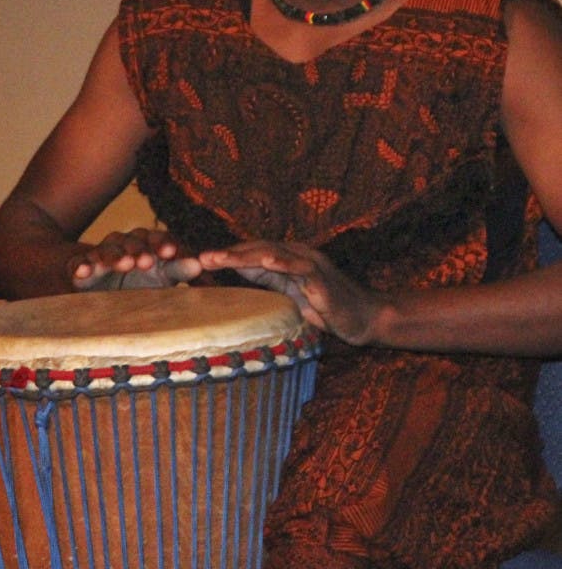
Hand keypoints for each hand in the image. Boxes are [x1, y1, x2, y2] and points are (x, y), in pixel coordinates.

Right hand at [69, 227, 202, 290]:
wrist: (99, 282)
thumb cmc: (141, 281)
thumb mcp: (164, 277)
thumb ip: (181, 270)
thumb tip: (205, 268)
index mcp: (150, 244)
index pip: (159, 240)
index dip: (164, 245)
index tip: (170, 253)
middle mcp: (126, 244)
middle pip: (133, 240)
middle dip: (140, 249)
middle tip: (146, 261)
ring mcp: (102, 254)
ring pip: (108, 248)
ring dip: (115, 255)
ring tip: (123, 264)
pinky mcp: (80, 267)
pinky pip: (79, 263)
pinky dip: (81, 265)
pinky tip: (84, 270)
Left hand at [199, 239, 382, 343]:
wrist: (366, 319)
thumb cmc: (328, 310)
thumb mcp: (292, 296)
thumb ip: (270, 283)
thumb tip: (240, 280)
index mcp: (288, 260)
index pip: (253, 254)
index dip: (228, 256)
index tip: (202, 261)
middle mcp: (298, 256)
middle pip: (258, 250)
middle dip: (229, 254)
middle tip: (202, 258)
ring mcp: (311, 265)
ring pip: (274, 254)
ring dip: (246, 255)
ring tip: (222, 258)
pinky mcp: (323, 279)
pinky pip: (301, 267)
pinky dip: (283, 262)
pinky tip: (266, 260)